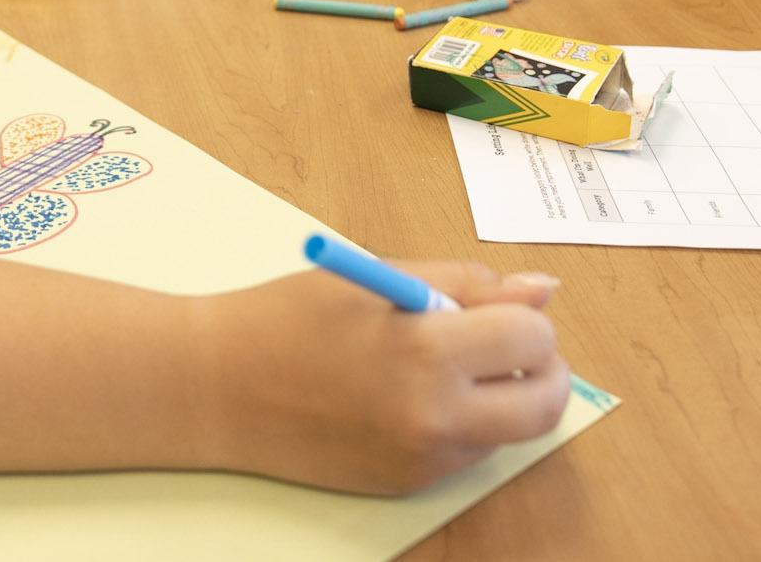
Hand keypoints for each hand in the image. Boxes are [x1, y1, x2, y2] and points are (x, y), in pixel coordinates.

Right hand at [202, 261, 568, 493]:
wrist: (216, 387)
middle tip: (510, 346)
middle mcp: (434, 416)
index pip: (532, 339)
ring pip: (509, 431)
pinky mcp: (406, 484)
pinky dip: (459, 422)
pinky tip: (408, 395)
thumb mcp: (379, 275)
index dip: (525, 318)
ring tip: (439, 364)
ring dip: (499, 397)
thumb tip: (541, 290)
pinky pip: (465, 452)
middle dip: (542, 370)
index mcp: (426, 349)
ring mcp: (422, 459)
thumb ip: (467, 283)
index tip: (503, 310)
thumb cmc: (289, 318)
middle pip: (544, 404)